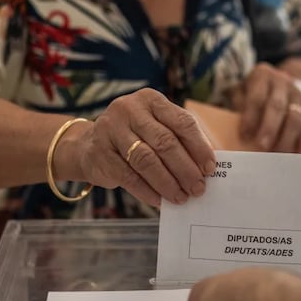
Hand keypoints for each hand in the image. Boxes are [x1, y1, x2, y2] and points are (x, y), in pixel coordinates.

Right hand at [73, 88, 215, 206]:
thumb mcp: (156, 129)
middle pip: (165, 142)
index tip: (210, 169)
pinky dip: (147, 191)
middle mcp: (130, 109)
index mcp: (151, 100)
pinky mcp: (100, 152)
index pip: (182, 122)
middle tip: (198, 188)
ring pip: (147, 160)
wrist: (89, 146)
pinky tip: (159, 201)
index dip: (199, 147)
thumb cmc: (134, 139)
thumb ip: (180, 141)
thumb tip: (208, 167)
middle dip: (185, 169)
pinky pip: (128, 176)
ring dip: (168, 183)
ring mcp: (111, 129)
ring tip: (181, 197)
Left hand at [237, 63, 300, 153]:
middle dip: (269, 128)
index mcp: (262, 75)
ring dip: (286, 137)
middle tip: (262, 146)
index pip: (257, 96)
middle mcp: (282, 82)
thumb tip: (234, 122)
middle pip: (277, 106)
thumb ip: (238, 103)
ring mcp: (297, 96)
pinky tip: (297, 155)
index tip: (244, 134)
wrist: (283, 81)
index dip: (250, 116)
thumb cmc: (255, 90)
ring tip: (277, 154)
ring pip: (295, 117)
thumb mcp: (242, 88)